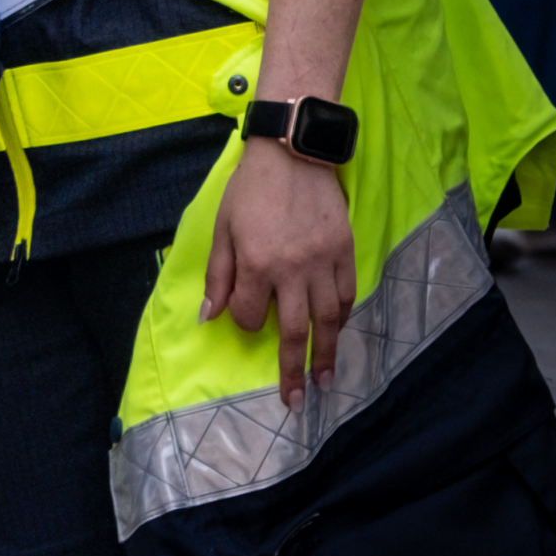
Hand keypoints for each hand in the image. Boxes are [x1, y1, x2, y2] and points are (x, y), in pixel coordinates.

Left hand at [206, 133, 361, 397]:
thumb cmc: (251, 190)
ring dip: (327, 353)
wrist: (293, 153)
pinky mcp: (345, 251)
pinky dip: (344, 316)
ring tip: (325, 381)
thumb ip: (218, 276)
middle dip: (294, 370)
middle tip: (297, 402)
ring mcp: (322, 262)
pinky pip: (347, 293)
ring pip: (328, 318)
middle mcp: (292, 270)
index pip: (249, 315)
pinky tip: (339, 332)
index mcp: (257, 265)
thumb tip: (208, 318)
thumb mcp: (222, 229)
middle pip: (295, 331)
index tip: (243, 315)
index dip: (243, 321)